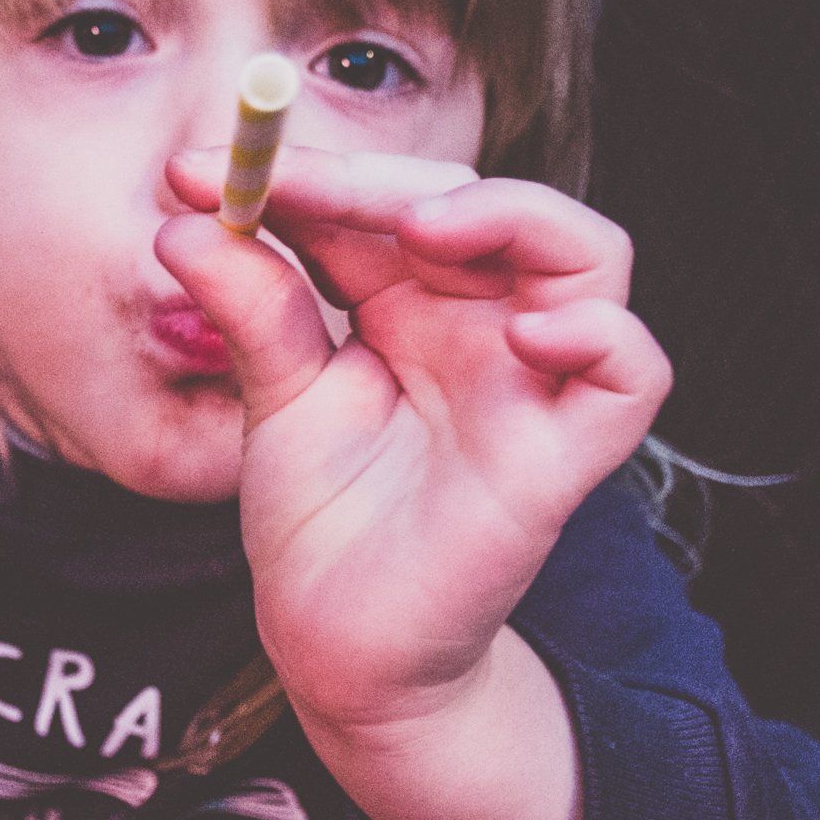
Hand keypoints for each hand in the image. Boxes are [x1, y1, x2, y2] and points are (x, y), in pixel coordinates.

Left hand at [156, 146, 671, 730]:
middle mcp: (481, 327)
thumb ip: (251, 310)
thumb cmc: (320, 521)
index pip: (382, 201)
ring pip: (588, 256)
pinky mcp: (564, 456)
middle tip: (291, 187)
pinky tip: (523, 335)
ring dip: (515, 215)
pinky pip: (634, 375)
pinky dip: (602, 338)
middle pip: (483, 203)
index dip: (302, 173)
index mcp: (410, 303)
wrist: (337, 646)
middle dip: (383, 179)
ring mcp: (531, 384)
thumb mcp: (276, 398)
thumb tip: (186, 225)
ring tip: (422, 229)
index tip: (195, 174)